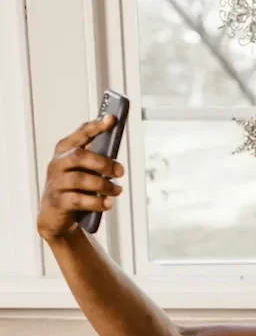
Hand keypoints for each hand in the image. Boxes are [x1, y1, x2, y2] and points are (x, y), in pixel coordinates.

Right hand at [37, 115, 124, 242]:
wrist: (56, 216)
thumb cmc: (75, 189)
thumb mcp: (84, 172)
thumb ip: (97, 162)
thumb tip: (118, 161)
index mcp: (65, 152)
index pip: (80, 134)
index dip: (96, 126)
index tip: (111, 119)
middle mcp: (57, 164)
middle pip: (80, 156)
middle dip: (103, 163)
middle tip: (120, 172)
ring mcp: (56, 183)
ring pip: (80, 179)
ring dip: (104, 185)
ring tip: (117, 191)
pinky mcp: (59, 202)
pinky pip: (79, 200)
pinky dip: (96, 202)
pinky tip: (107, 204)